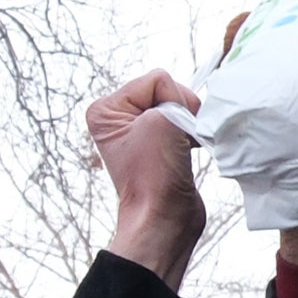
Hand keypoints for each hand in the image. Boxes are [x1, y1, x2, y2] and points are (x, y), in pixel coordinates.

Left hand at [86, 71, 204, 281]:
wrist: (164, 218)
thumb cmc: (156, 176)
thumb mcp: (163, 120)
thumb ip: (175, 98)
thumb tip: (190, 106)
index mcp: (106, 110)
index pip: (157, 79)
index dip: (173, 101)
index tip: (168, 131)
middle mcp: (118, 118)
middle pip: (167, 90)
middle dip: (182, 111)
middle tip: (177, 140)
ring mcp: (138, 132)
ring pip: (178, 106)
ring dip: (188, 124)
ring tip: (182, 147)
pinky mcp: (158, 145)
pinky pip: (182, 123)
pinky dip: (191, 133)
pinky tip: (187, 150)